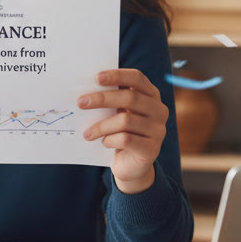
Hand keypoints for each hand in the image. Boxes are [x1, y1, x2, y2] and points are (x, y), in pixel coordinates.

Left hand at [77, 68, 167, 192]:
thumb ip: (112, 100)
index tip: (96, 78)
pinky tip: (104, 142)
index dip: (117, 75)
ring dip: (101, 126)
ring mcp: (158, 130)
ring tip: (87, 133)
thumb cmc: (121, 132)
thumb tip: (86, 92)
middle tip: (81, 103)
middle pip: (130, 98)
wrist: (131, 165)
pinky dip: (110, 140)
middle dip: (102, 99)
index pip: (137, 78)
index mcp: (151, 96)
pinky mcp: (151, 149)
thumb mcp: (118, 113)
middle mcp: (159, 111)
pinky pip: (126, 139)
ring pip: (126, 121)